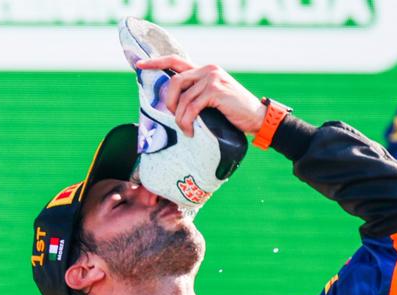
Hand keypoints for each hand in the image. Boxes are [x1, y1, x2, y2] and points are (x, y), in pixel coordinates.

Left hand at [135, 56, 265, 136]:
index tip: (139, 65)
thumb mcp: (211, 99)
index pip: (175, 60)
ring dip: (180, 118)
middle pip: (174, 81)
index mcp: (204, 70)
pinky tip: (191, 132)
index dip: (156, 62)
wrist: (257, 118)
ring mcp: (212, 78)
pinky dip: (187, 122)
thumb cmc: (231, 113)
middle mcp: (207, 69)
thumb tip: (170, 105)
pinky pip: (191, 107)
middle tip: (173, 118)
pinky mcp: (216, 90)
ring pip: (182, 98)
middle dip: (169, 102)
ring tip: (186, 130)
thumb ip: (194, 95)